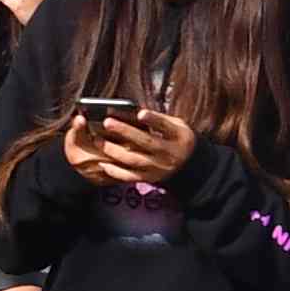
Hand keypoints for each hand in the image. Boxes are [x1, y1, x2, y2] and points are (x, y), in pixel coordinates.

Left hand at [67, 106, 193, 188]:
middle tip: (107, 122)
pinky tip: (103, 163)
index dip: (153, 119)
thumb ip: (159, 119)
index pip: (165, 126)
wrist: (191, 166)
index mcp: (179, 136)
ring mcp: (159, 168)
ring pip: (134, 160)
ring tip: (98, 141)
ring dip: (114, 151)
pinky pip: (130, 176)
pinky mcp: (150, 179)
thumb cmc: (178, 139)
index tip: (140, 113)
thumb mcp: (177, 126)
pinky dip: (115, 171)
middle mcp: (170, 154)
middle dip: (125, 132)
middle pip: (146, 142)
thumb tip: (133, 111)